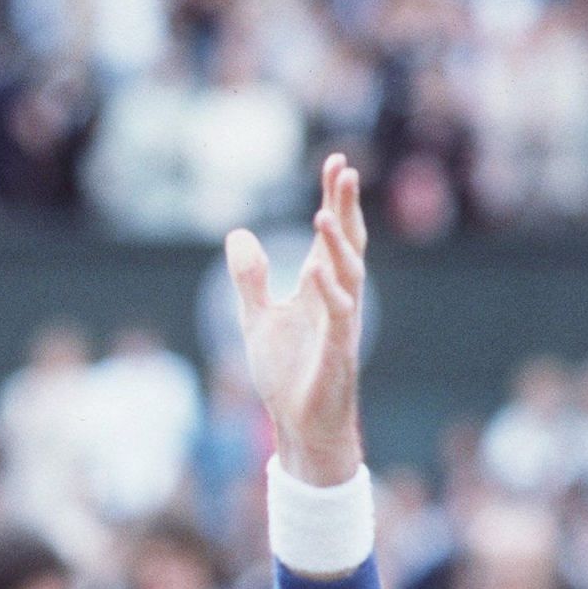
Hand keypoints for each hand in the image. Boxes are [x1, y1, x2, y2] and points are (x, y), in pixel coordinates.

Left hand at [225, 154, 366, 485]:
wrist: (299, 425)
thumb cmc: (286, 373)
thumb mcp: (255, 317)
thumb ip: (249, 277)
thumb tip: (238, 233)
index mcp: (319, 288)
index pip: (331, 235)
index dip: (334, 200)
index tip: (336, 163)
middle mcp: (337, 299)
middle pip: (348, 244)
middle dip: (346, 208)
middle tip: (344, 170)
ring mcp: (342, 324)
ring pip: (349, 275)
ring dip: (336, 245)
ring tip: (323, 213)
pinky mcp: (339, 352)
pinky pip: (339, 316)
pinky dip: (328, 291)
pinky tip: (315, 269)